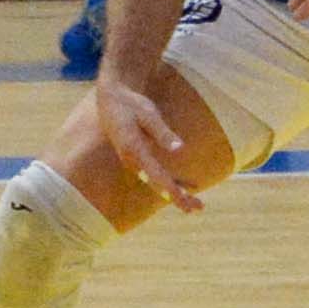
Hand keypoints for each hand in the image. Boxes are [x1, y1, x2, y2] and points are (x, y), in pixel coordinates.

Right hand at [97, 80, 204, 212]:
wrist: (110, 98)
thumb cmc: (131, 104)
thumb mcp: (148, 113)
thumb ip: (162, 132)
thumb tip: (179, 149)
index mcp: (133, 150)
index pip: (155, 174)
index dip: (170, 189)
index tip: (182, 200)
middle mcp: (131, 160)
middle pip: (156, 183)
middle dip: (177, 197)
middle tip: (197, 208)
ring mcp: (133, 160)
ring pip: (156, 182)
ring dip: (175, 194)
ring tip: (195, 206)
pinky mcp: (136, 158)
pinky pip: (153, 175)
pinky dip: (169, 183)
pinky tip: (184, 188)